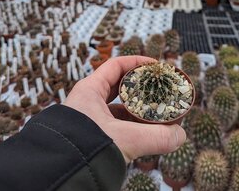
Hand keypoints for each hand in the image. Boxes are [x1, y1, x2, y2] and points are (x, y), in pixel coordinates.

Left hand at [64, 56, 185, 162]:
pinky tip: (143, 130)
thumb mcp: (124, 139)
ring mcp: (91, 117)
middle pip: (119, 84)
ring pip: (118, 106)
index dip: (137, 62)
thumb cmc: (83, 149)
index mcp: (90, 90)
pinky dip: (130, 124)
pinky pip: (115, 123)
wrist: (59, 176)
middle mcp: (89, 101)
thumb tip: (180, 135)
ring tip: (155, 111)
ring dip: (136, 108)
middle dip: (140, 86)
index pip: (116, 65)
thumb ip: (155, 137)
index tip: (155, 66)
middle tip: (158, 88)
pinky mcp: (93, 133)